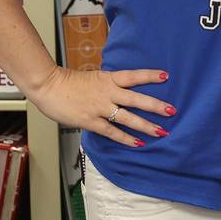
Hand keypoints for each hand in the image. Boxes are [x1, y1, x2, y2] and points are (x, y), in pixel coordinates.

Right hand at [29, 66, 175, 147]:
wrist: (48, 86)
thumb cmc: (67, 82)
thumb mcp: (93, 78)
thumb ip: (108, 85)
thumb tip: (120, 91)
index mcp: (108, 79)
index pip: (134, 76)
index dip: (150, 76)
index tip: (166, 77)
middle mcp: (107, 92)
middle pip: (137, 99)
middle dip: (156, 106)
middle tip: (172, 111)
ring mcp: (100, 107)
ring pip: (128, 117)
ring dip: (146, 125)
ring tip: (162, 132)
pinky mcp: (90, 121)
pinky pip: (112, 132)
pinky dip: (126, 138)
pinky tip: (138, 143)